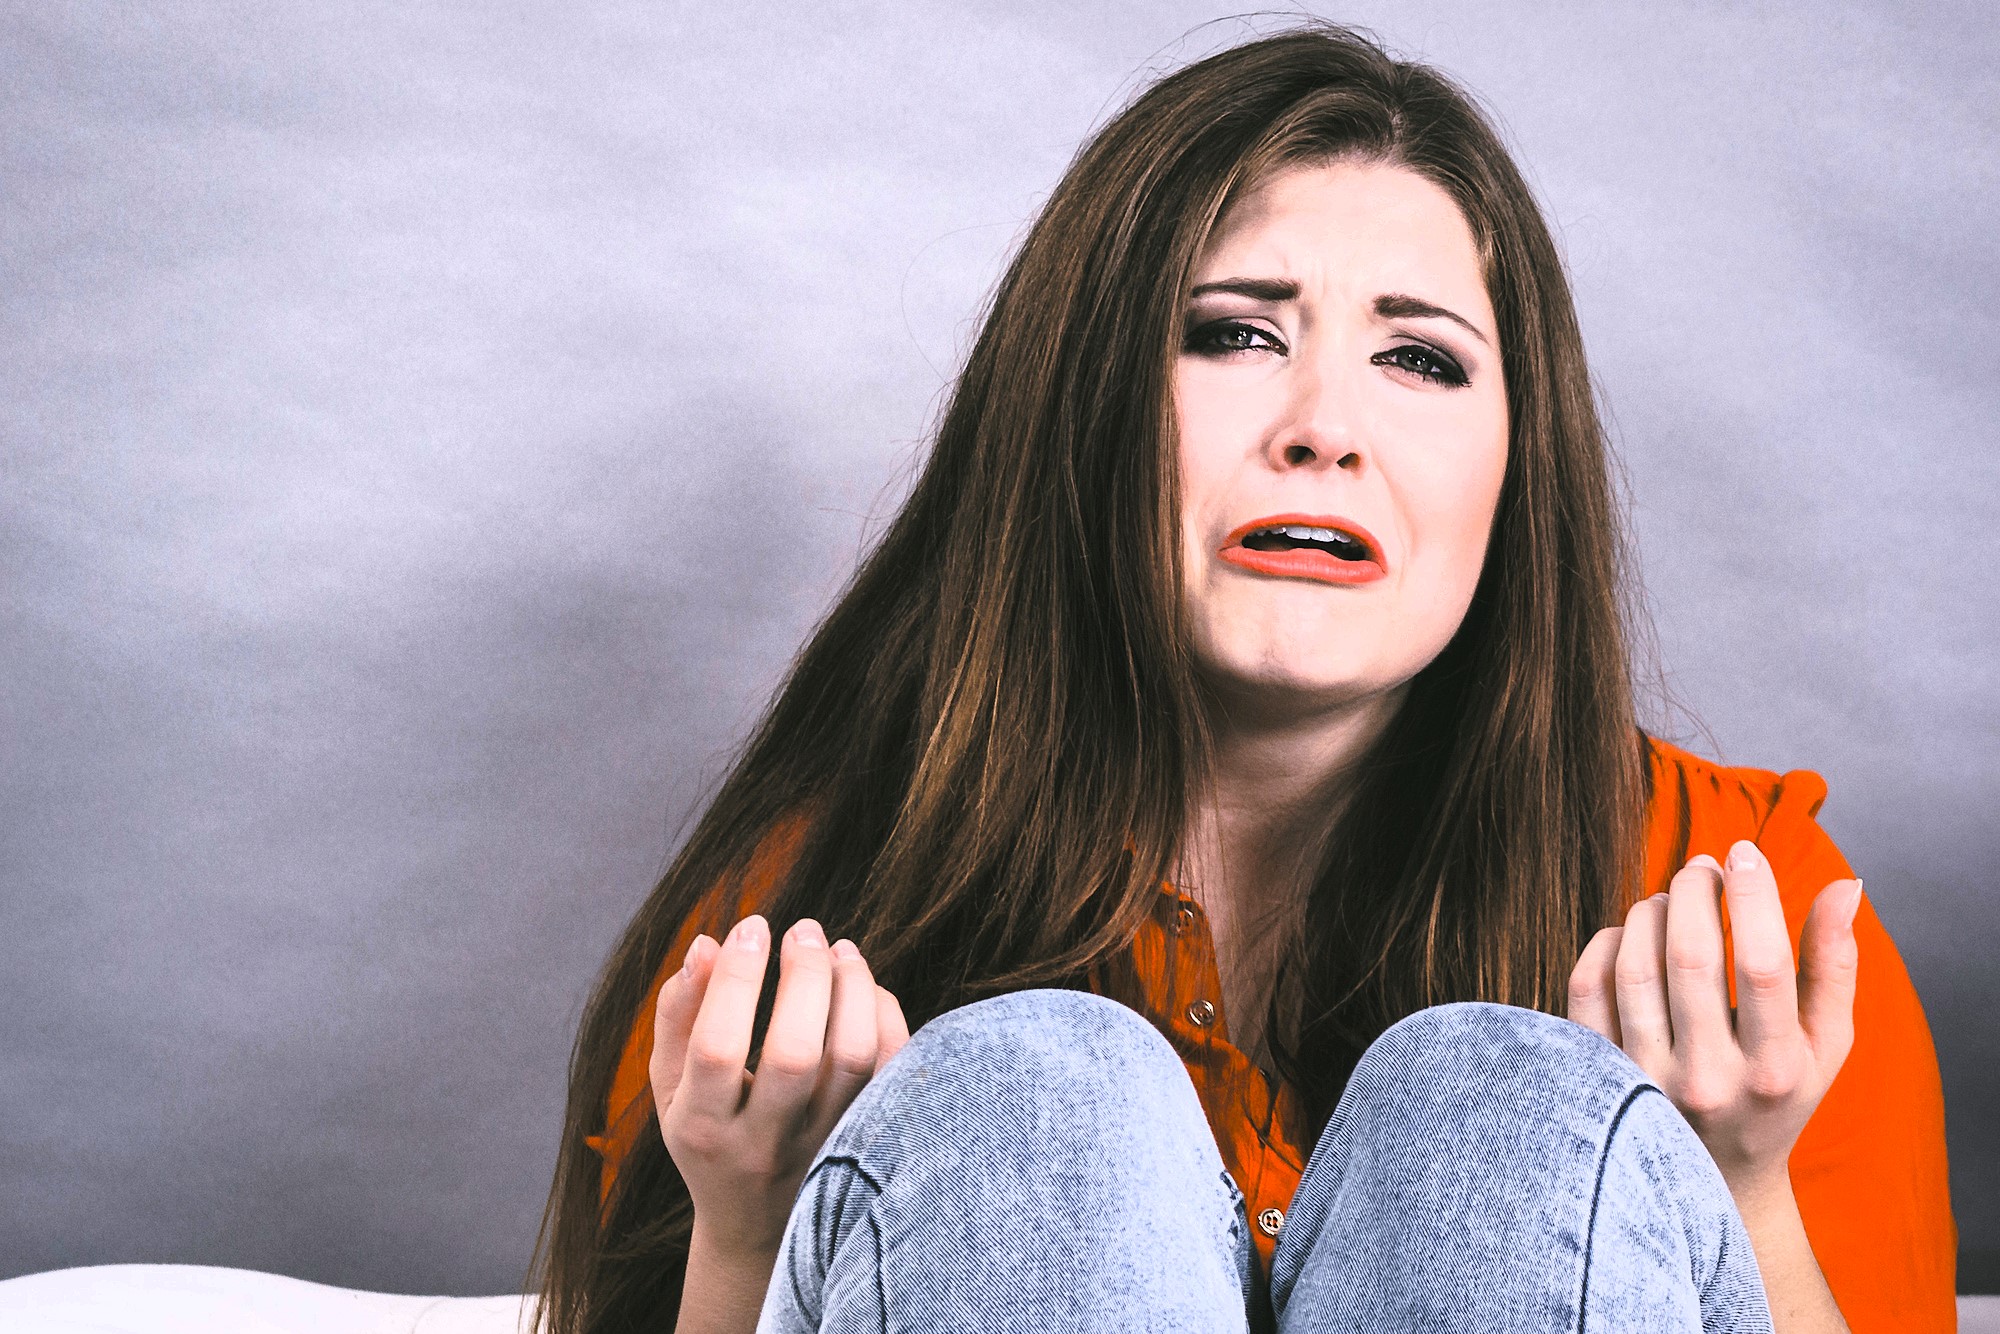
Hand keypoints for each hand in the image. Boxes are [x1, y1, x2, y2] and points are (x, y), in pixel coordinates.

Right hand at [650, 914, 910, 1258]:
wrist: (758, 1227)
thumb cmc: (710, 1135)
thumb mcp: (671, 1085)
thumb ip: (679, 1013)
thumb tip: (707, 943)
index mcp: (703, 1127)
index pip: (717, 1047)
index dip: (737, 977)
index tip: (751, 926)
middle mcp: (764, 1144)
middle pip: (796, 1052)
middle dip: (804, 975)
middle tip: (803, 930)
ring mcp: (821, 1147)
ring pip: (854, 1059)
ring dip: (852, 987)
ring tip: (838, 948)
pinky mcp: (867, 1142)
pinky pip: (892, 1070)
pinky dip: (885, 1015)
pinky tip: (863, 988)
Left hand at [1566, 841, 1862, 1197]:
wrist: (1712, 1179)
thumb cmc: (1777, 1096)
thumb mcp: (1825, 1044)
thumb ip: (1834, 964)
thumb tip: (1844, 884)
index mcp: (1774, 1071)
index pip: (1763, 966)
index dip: (1753, 897)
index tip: (1745, 852)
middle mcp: (1709, 1080)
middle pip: (1691, 958)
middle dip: (1695, 891)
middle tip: (1703, 867)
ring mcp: (1645, 1080)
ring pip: (1634, 966)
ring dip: (1650, 912)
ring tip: (1672, 899)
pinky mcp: (1597, 1073)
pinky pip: (1587, 986)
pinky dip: (1604, 942)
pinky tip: (1628, 933)